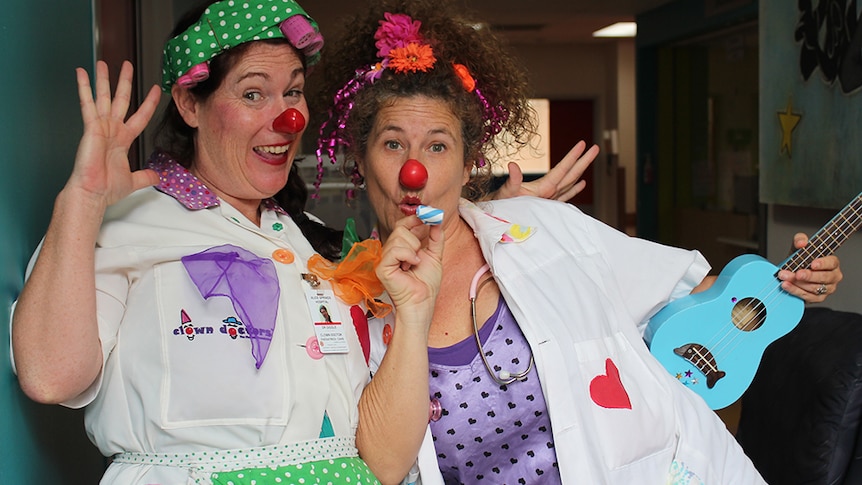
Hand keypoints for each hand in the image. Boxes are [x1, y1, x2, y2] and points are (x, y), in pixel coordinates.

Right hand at [67, 60, 160, 206]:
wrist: (94, 193)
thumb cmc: (107, 188)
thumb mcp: (134, 180)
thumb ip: (146, 175)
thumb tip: (158, 176)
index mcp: (123, 139)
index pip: (140, 116)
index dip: (149, 103)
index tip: (156, 89)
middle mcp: (112, 130)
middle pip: (121, 99)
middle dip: (124, 82)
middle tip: (127, 65)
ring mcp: (100, 127)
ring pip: (103, 97)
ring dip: (103, 79)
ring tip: (103, 63)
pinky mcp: (90, 127)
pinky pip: (87, 103)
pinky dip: (84, 87)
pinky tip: (81, 73)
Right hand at [375, 217, 443, 328]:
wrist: (422, 302)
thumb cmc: (426, 285)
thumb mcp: (435, 256)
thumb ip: (435, 238)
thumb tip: (437, 221)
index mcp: (401, 248)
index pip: (403, 225)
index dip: (415, 219)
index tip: (429, 215)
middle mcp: (391, 252)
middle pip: (400, 228)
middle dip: (415, 237)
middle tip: (420, 252)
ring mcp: (385, 259)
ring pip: (398, 237)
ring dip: (413, 249)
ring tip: (414, 263)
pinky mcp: (382, 267)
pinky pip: (395, 250)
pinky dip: (407, 255)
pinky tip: (411, 265)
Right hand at [495, 140, 598, 200]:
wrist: (501, 221)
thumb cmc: (502, 206)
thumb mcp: (506, 191)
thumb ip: (513, 179)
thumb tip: (512, 165)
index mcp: (544, 190)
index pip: (562, 170)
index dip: (573, 156)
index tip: (582, 144)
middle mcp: (551, 195)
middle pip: (572, 175)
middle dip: (584, 161)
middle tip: (596, 148)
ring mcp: (551, 200)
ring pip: (570, 183)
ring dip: (580, 171)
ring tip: (589, 159)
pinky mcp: (548, 205)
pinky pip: (566, 195)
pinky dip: (574, 189)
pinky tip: (581, 183)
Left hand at [776, 233, 842, 301]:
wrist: (791, 273)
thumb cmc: (799, 259)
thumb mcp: (798, 247)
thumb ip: (800, 240)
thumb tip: (802, 243)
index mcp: (832, 263)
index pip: (832, 263)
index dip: (823, 264)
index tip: (813, 264)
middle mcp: (832, 276)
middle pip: (824, 277)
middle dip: (809, 276)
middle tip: (797, 273)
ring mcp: (826, 289)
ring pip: (815, 288)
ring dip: (798, 283)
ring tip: (785, 277)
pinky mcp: (817, 298)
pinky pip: (808, 296)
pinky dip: (795, 291)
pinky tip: (786, 285)